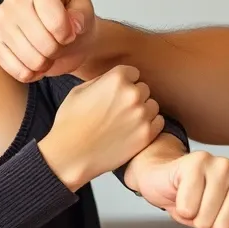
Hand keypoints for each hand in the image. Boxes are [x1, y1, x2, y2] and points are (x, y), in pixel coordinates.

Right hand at [0, 0, 94, 80]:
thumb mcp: (85, 10)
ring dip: (46, 62)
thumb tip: (73, 27)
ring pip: (31, 59)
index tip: (71, 31)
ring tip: (47, 51)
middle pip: (43, 43)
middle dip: (57, 50)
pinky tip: (35, 62)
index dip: (69, 35)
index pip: (56, 21)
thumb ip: (82, 15)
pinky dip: (31, 72)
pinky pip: (16, 70)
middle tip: (58, 43)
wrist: (59, 33)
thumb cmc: (72, 17)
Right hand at [38, 66, 162, 189]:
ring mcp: (142, 115)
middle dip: (133, 97)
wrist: (70, 154)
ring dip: (142, 111)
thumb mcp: (80, 90)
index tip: (117, 94)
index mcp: (116, 79)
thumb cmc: (70, 123)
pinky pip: (158, 122)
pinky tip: (133, 131)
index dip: (125, 83)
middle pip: (144, 89)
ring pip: (152, 106)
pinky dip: (149, 125)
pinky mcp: (146, 134)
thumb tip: (116, 79)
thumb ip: (103, 80)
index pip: (133, 73)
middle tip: (118, 111)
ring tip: (124, 122)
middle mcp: (132, 94)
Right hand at [127, 147, 228, 227]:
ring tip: (190, 201)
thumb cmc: (195, 201)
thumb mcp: (225, 220)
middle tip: (200, 206)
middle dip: (207, 222)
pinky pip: (190, 205)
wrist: (162, 182)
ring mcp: (218, 164)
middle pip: (225, 222)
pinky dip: (181, 207)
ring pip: (207, 215)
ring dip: (193, 216)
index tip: (219, 213)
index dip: (227, 226)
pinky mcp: (195, 162)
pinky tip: (179, 193)